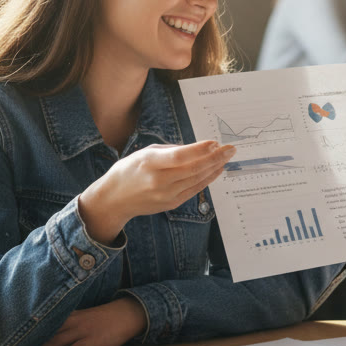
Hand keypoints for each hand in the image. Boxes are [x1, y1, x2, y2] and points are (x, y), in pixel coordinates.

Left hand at [21, 297, 146, 345]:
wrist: (126, 314)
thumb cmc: (104, 318)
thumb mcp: (83, 317)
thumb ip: (67, 324)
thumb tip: (52, 335)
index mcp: (69, 318)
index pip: (46, 326)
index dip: (30, 335)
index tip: (13, 343)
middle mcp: (72, 324)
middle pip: (47, 336)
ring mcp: (82, 332)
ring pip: (57, 342)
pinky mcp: (92, 341)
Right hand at [78, 141, 234, 242]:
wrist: (114, 199)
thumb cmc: (129, 171)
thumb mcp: (145, 153)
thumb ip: (170, 151)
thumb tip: (197, 149)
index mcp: (149, 163)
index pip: (180, 156)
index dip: (200, 150)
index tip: (215, 142)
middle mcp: (158, 180)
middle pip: (193, 168)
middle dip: (215, 157)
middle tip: (230, 149)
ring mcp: (166, 194)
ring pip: (197, 179)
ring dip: (215, 167)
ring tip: (226, 157)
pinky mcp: (171, 203)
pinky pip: (194, 190)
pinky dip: (208, 179)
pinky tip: (217, 170)